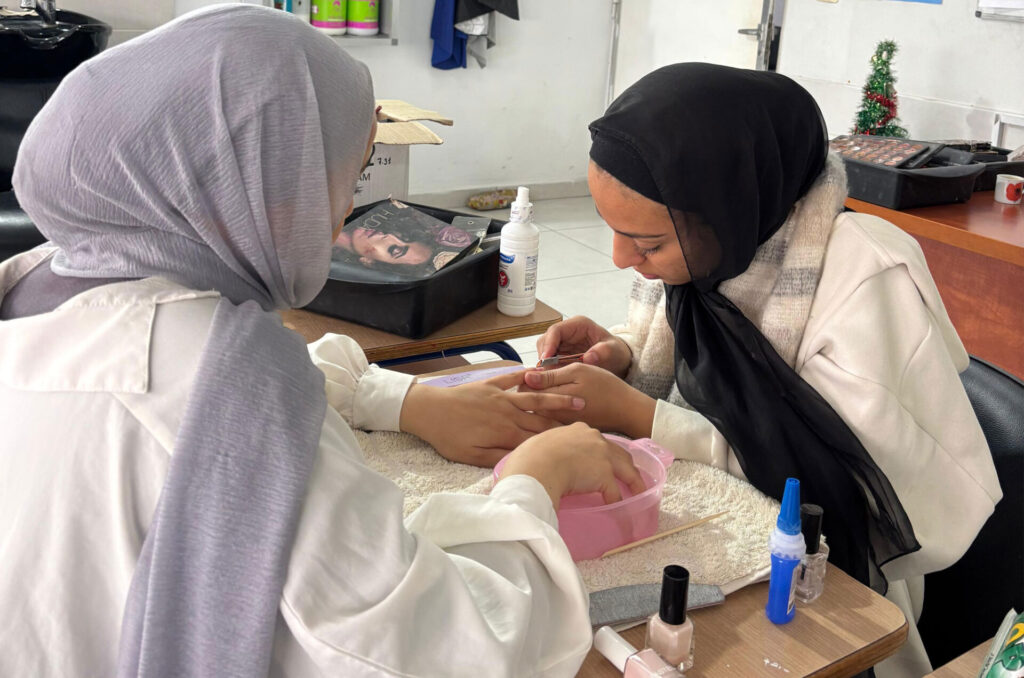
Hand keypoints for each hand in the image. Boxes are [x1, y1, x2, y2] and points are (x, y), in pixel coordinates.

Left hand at [399, 370, 585, 467]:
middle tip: (590, 422)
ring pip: (534, 397)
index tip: (582, 443)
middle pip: (542, 418)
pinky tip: (539, 374)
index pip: (539, 438)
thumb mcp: (471, 456)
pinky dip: (526, 377)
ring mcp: (500, 396)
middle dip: (567, 420)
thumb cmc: (448, 437)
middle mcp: (508, 412)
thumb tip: (525, 459)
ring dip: (557, 398)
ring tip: (577, 398)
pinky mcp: (490, 384)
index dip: (561, 441)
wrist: (427, 410)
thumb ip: (499, 457)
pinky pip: (512, 379)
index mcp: (505, 432)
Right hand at [498, 422, 646, 509]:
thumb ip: (548, 449)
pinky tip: (620, 511)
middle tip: (629, 474)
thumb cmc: (528, 458)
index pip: (596, 440)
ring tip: (638, 491)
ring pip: (625, 469)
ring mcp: (602, 456)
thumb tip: (542, 461)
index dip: (601, 450)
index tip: (602, 459)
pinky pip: (615, 493)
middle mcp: (593, 438)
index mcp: (577, 429)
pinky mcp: (604, 475)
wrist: (535, 467)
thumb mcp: (539, 445)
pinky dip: (618, 502)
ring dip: (633, 481)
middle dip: (625, 463)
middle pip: (617, 452)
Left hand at [520, 363, 654, 438]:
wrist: (625, 411)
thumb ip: (551, 375)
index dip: (528, 377)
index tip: (539, 370)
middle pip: (527, 403)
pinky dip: (550, 411)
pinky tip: (561, 404)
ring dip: (540, 402)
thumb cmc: (604, 387)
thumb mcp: (579, 372)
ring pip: (537, 412)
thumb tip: (526, 376)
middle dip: (530, 391)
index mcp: (551, 399)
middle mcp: (550, 416)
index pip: (523, 388)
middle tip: (546, 380)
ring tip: (555, 391)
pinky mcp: (564, 431)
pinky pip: (548, 420)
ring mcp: (557, 426)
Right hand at [536, 315, 631, 377]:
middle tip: (544, 373)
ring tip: (547, 378)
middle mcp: (567, 332)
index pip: (556, 330)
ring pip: (544, 352)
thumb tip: (588, 358)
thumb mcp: (613, 351)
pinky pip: (549, 362)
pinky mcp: (560, 355)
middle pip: (545, 341)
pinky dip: (548, 370)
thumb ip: (603, 352)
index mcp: (578, 324)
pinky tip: (552, 381)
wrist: (617, 360)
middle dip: (543, 357)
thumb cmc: (615, 352)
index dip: (548, 344)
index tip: (546, 359)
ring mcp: (562, 343)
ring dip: (544, 365)